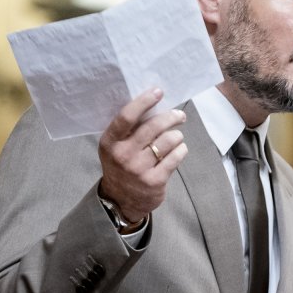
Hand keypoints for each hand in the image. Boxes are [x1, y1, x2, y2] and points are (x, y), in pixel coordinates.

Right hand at [97, 89, 188, 222]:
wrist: (121, 200)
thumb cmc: (122, 165)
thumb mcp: (116, 147)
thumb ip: (130, 129)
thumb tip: (155, 103)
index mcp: (110, 142)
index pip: (127, 116)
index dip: (144, 101)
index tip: (158, 92)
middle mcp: (123, 155)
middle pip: (153, 126)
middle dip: (171, 117)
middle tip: (179, 115)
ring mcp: (138, 169)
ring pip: (168, 140)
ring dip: (177, 136)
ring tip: (176, 137)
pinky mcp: (154, 181)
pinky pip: (176, 156)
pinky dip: (181, 150)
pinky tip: (179, 149)